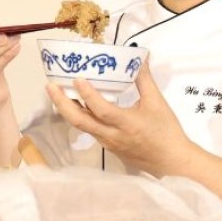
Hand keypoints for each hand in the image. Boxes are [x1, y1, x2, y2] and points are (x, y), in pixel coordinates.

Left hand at [45, 54, 197, 176]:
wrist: (171, 162)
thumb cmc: (166, 132)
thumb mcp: (157, 103)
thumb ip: (145, 80)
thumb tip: (141, 58)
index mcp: (127, 124)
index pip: (101, 109)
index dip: (88, 95)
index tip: (77, 79)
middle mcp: (112, 135)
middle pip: (79, 121)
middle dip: (61, 103)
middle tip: (50, 85)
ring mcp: (107, 143)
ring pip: (81, 126)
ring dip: (67, 109)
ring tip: (56, 92)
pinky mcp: (107, 147)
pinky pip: (88, 130)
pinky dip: (78, 116)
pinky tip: (74, 104)